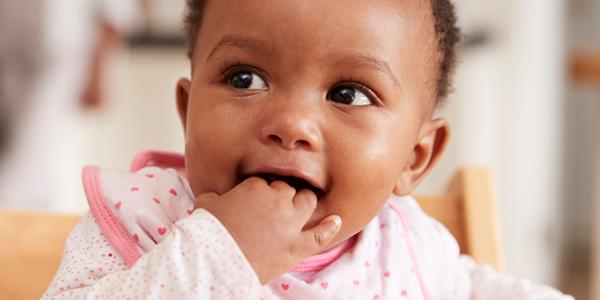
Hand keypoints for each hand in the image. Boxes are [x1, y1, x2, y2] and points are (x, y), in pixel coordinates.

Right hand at [194, 177, 341, 283]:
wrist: (212, 262)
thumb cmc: (206, 232)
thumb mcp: (206, 205)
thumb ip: (214, 196)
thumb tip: (213, 197)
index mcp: (255, 187)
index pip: (264, 183)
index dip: (260, 193)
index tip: (254, 202)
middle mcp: (277, 200)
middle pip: (288, 190)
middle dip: (282, 195)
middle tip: (274, 207)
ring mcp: (290, 223)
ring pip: (307, 203)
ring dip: (303, 203)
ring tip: (299, 208)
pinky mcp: (296, 247)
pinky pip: (320, 234)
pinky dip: (329, 227)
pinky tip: (336, 221)